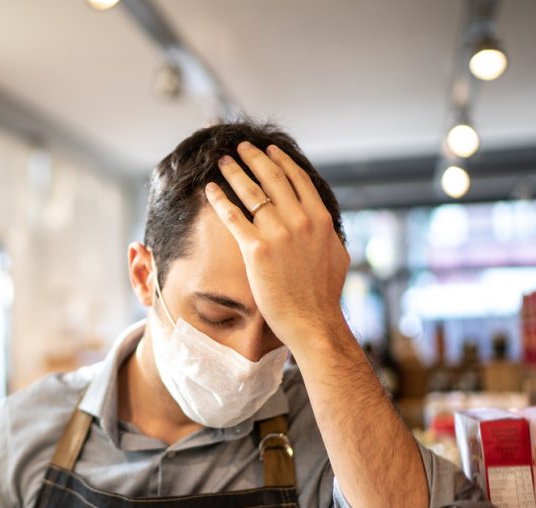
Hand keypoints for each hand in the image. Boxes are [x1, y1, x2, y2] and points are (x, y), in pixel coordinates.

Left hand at [204, 142, 350, 351]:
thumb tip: (324, 222)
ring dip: (234, 173)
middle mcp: (300, 220)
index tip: (269, 150)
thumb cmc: (323, 294)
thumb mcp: (337, 254)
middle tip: (241, 147)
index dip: (280, 160)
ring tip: (223, 162)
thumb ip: (328, 233)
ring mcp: (278, 233)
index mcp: (320, 218)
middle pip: (272, 178)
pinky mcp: (256, 249)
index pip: (298, 179)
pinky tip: (210, 189)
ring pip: (251, 192)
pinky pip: (233, 216)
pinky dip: (220, 199)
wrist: (312, 320)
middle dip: (254, 159)